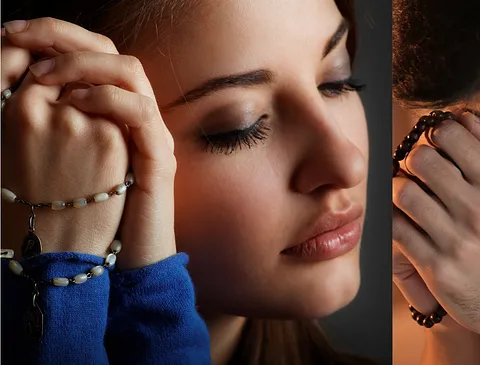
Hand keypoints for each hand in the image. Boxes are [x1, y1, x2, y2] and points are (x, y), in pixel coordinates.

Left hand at [2, 18, 176, 268]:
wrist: (126, 259)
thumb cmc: (88, 215)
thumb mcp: (64, 159)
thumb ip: (55, 123)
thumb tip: (21, 89)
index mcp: (116, 112)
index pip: (93, 53)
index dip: (54, 35)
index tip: (10, 34)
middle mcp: (138, 115)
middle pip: (111, 52)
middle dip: (62, 36)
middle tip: (19, 37)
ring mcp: (151, 134)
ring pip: (129, 71)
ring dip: (82, 64)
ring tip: (43, 75)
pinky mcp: (157, 157)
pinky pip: (138, 111)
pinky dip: (105, 98)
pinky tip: (73, 104)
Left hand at [392, 111, 479, 353]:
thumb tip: (467, 117)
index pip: (452, 136)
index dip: (437, 134)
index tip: (437, 144)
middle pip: (421, 161)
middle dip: (416, 159)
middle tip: (420, 169)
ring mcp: (457, 242)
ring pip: (404, 194)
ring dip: (401, 189)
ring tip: (412, 194)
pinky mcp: (437, 269)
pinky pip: (398, 231)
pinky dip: (396, 220)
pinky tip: (408, 220)